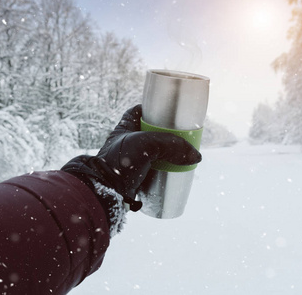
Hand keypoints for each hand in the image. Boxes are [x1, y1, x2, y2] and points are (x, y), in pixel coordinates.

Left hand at [61, 104, 201, 210]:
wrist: (106, 192)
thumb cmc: (120, 162)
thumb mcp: (147, 145)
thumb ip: (172, 146)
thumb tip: (195, 156)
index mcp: (125, 127)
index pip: (139, 111)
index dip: (153, 110)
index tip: (168, 113)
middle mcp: (127, 141)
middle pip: (151, 133)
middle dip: (166, 135)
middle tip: (182, 137)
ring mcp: (131, 159)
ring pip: (153, 153)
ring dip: (166, 155)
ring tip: (182, 155)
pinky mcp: (136, 176)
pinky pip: (153, 170)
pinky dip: (163, 171)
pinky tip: (174, 171)